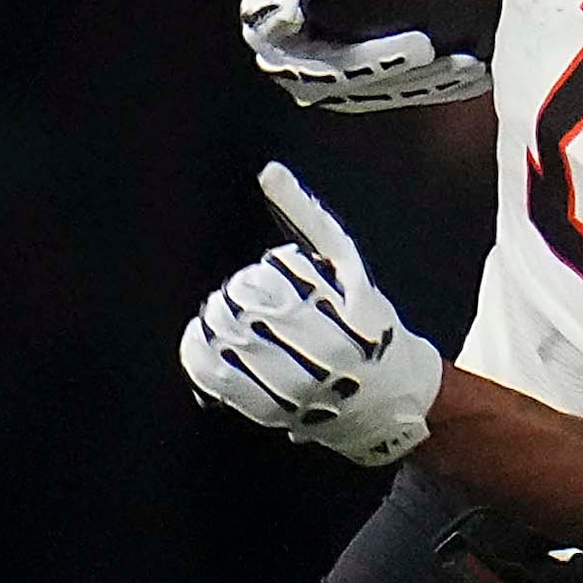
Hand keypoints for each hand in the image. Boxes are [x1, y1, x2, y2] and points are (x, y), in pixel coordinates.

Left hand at [179, 163, 443, 466]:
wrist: (383, 393)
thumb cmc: (362, 315)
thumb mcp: (345, 263)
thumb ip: (307, 217)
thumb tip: (267, 171)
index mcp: (345, 313)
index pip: (271, 280)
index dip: (261, 277)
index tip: (270, 281)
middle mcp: (325, 352)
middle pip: (245, 307)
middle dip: (237, 298)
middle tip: (242, 299)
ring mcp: (298, 386)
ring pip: (227, 339)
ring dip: (218, 323)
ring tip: (227, 319)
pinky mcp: (271, 411)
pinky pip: (216, 377)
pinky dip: (199, 355)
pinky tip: (205, 342)